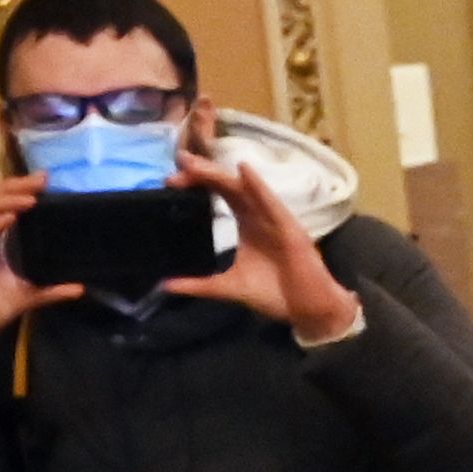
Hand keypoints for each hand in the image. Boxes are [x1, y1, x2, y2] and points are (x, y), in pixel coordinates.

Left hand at [162, 138, 359, 338]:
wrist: (306, 310)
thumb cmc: (275, 295)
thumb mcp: (229, 287)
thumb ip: (199, 285)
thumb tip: (166, 287)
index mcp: (246, 223)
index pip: (219, 193)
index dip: (197, 183)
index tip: (170, 181)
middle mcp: (258, 215)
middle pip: (228, 185)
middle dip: (202, 172)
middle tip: (179, 160)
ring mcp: (274, 219)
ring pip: (244, 190)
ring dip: (220, 175)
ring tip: (196, 163)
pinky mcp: (288, 228)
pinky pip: (271, 203)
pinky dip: (258, 186)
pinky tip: (244, 170)